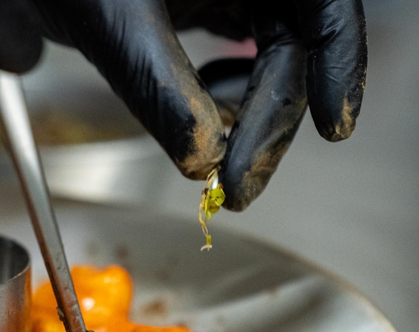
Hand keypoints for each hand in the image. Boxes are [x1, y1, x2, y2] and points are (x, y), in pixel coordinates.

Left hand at [33, 0, 367, 210]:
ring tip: (208, 144)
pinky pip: (241, 63)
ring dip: (246, 121)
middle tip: (236, 189)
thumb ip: (160, 90)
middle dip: (266, 128)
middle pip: (294, 50)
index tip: (335, 127)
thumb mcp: (115, 25)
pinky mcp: (214, 9)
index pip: (323, 5)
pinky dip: (225, 101)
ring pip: (270, 64)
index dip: (340, 65)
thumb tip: (200, 159)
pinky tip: (201, 108)